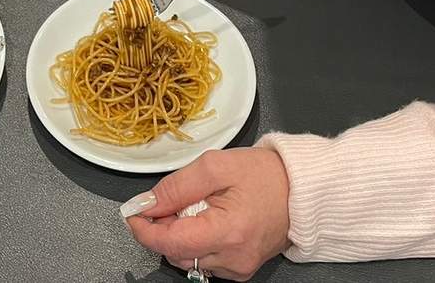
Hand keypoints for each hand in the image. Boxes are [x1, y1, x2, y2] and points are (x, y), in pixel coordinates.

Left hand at [123, 147, 290, 280]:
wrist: (302, 190)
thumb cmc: (265, 174)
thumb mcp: (215, 166)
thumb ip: (177, 186)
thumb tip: (147, 203)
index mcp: (227, 232)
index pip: (169, 242)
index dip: (144, 229)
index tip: (133, 213)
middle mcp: (233, 258)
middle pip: (176, 253)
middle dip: (162, 228)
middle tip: (167, 201)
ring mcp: (239, 267)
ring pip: (188, 260)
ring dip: (179, 236)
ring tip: (195, 207)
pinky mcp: (242, 269)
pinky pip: (205, 262)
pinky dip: (196, 243)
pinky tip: (207, 221)